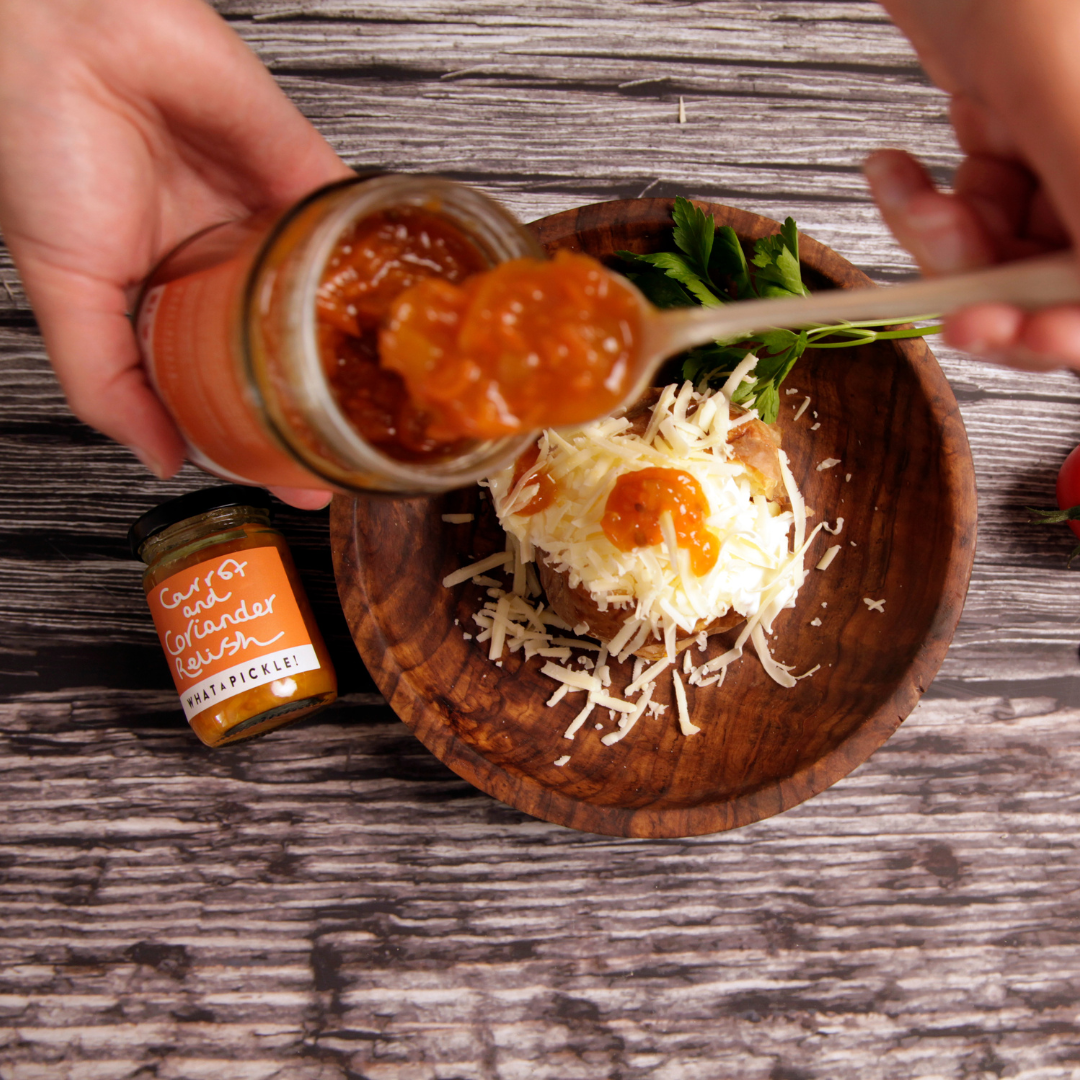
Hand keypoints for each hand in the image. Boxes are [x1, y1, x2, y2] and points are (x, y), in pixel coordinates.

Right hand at [0, 0, 351, 506]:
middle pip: (291, 353)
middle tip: (360, 457)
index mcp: (168, 302)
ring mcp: (269, 226)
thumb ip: (106, 383)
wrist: (73, 36)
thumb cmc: (43, 146)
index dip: (261, 438)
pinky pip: (355, 226)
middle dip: (327, 407)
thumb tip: (157, 457)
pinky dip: (381, 263)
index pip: (226, 387)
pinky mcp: (305, 174)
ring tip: (394, 399)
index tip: (300, 483)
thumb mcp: (64, 293)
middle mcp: (225, 269)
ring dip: (363, 346)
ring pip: (330, 298)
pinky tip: (404, 311)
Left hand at [870, 0, 1079, 371]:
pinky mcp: (1012, 133)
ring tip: (911, 192)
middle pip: (1067, 274)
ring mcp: (1067, 141)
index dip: (1073, 323)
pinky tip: (895, 170)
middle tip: (951, 302)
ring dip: (945, 242)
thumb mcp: (1051, 73)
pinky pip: (969, 207)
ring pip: (1010, 250)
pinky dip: (921, 204)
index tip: (1012, 332)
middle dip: (996, 287)